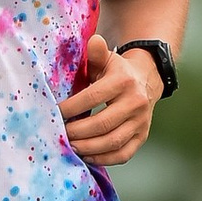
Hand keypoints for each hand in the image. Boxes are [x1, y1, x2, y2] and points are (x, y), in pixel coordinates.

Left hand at [59, 31, 157, 166]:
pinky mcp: (142, 137)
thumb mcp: (107, 59)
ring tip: (71, 147)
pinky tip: (87, 155)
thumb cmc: (117, 72)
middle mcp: (135, 103)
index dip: (71, 109)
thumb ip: (96, 53)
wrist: (146, 81)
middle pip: (102, 124)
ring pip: (112, 142)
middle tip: (60, 135)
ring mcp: (141, 122)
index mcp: (123, 81)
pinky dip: (103, 159)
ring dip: (88, 148)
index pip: (92, 98)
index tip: (55, 114)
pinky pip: (123, 154)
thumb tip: (93, 41)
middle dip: (77, 132)